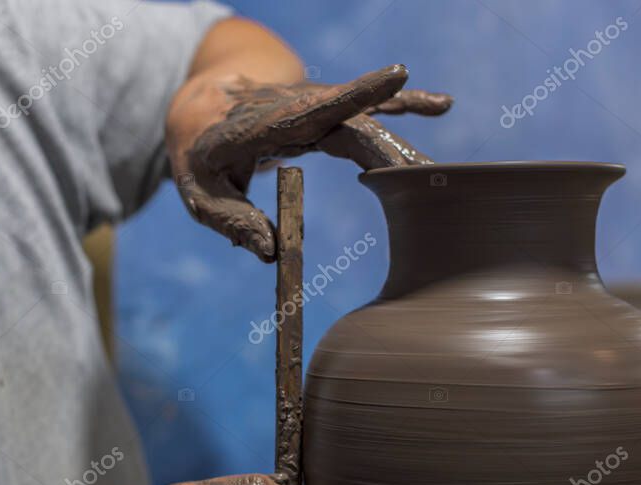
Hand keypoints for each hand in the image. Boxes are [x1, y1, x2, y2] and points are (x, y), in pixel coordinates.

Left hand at [166, 64, 451, 261]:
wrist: (204, 107)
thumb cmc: (201, 154)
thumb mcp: (199, 193)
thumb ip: (231, 221)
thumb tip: (272, 254)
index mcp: (262, 122)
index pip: (313, 108)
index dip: (356, 94)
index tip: (397, 75)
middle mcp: (297, 106)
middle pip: (354, 127)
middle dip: (390, 154)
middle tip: (425, 184)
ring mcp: (316, 105)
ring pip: (367, 122)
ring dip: (402, 149)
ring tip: (436, 174)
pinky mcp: (328, 110)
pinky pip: (370, 108)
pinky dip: (404, 106)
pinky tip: (442, 105)